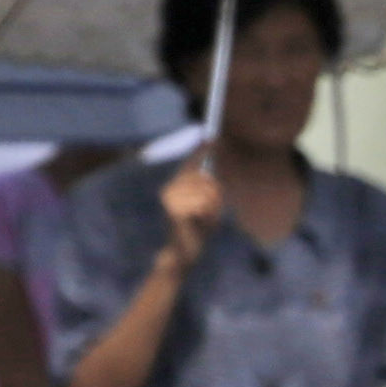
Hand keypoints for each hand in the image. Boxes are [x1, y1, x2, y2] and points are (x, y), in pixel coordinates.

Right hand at [156, 156, 220, 270]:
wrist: (185, 251)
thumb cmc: (198, 227)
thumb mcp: (208, 204)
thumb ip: (209, 187)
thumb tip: (214, 172)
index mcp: (176, 186)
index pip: (190, 163)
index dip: (202, 149)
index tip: (213, 136)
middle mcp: (170, 189)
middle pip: (204, 177)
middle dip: (215, 193)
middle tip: (210, 209)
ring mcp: (170, 198)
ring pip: (207, 190)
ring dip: (212, 205)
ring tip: (203, 217)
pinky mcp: (175, 209)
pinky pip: (204, 202)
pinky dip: (208, 213)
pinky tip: (199, 222)